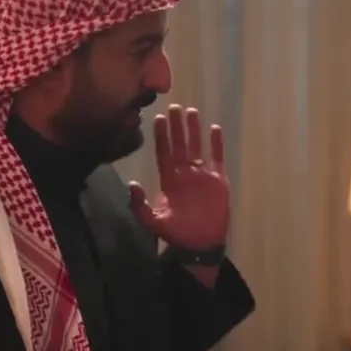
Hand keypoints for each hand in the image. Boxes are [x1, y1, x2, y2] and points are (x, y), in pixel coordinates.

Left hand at [129, 104, 229, 249]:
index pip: (164, 153)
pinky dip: (216, 144)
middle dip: (176, 126)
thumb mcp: (153, 222)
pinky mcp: (218, 180)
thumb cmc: (177, 233)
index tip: (157, 118)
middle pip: (180, 144)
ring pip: (197, 147)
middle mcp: (184, 173)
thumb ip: (140, 205)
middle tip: (173, 107)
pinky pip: (217, 158)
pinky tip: (215, 128)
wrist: (200, 244)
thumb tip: (132, 185)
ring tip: (192, 111)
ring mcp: (202, 175)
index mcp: (169, 180)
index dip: (161, 136)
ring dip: (194, 130)